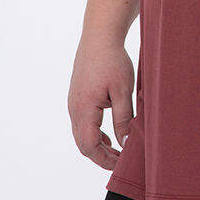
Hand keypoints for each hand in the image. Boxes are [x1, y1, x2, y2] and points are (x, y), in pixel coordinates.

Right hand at [67, 33, 134, 170]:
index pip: (89, 146)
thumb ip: (123, 119)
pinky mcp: (77, 96)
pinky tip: (109, 133)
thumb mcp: (123, 91)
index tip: (122, 163)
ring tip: (117, 150)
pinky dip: (94, 133)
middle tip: (121, 160)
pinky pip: (82, 122)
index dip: (105, 160)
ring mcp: (74, 102)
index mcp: (84, 110)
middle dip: (101, 156)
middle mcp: (74, 108)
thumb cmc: (112, 60)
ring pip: (81, 133)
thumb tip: (125, 143)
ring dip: (97, 145)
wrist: (99, 36)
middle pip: (83, 143)